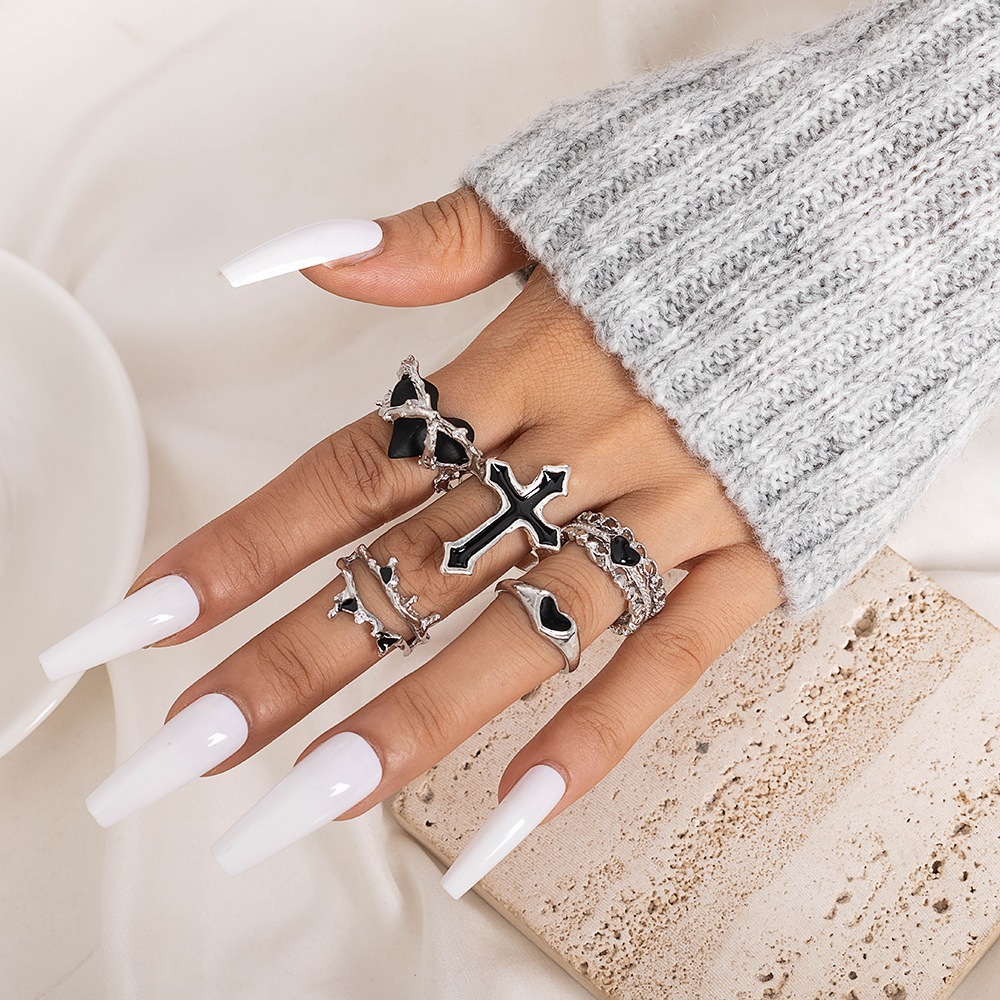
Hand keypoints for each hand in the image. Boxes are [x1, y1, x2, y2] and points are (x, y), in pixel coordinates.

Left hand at [41, 187, 783, 895]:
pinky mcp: (754, 552)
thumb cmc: (712, 208)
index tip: (158, 618)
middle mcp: (587, 446)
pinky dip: (600, 729)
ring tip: (311, 801)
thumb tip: (306, 261)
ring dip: (416, 721)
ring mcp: (674, 508)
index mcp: (530, 358)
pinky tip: (518, 805)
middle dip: (296, 662)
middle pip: (416, 567)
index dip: (252, 544)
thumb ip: (432, 239)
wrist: (874, 223)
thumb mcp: (565, 193)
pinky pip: (675, 655)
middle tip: (190, 750)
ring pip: (527, 630)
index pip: (359, 468)